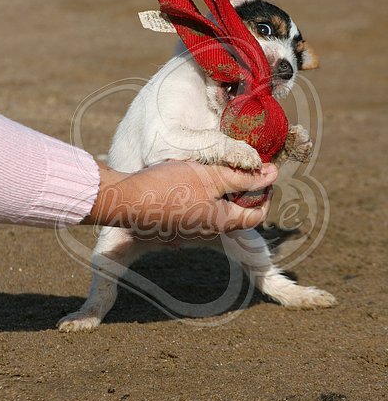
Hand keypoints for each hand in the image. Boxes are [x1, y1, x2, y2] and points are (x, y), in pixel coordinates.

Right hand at [83, 160, 277, 236]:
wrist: (127, 201)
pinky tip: (193, 179)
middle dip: (244, 192)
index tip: (264, 175)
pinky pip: (198, 212)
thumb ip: (243, 176)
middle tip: (242, 168)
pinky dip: (204, 197)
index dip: (266, 195)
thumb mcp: (211, 176)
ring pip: (217, 212)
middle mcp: (209, 231)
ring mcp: (190, 231)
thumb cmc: (169, 188)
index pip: (258, 215)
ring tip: (216, 170)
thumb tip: (273, 174)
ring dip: (223, 193)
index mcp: (223, 222)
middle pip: (238, 214)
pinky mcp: (174, 225)